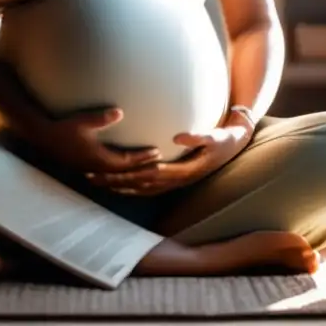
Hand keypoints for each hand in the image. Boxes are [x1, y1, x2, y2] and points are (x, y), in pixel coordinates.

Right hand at [34, 107, 162, 174]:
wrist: (44, 137)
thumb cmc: (64, 127)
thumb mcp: (83, 121)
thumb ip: (102, 118)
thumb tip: (120, 112)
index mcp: (99, 159)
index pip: (127, 162)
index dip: (143, 158)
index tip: (157, 152)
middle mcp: (97, 168)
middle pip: (125, 173)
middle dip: (142, 168)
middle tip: (159, 163)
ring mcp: (91, 170)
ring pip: (117, 176)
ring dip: (132, 173)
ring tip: (146, 169)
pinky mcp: (86, 168)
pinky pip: (109, 175)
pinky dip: (120, 175)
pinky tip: (123, 172)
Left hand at [87, 119, 253, 196]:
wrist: (234, 146)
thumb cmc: (223, 139)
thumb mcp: (214, 136)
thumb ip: (198, 137)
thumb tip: (179, 136)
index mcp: (183, 171)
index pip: (148, 174)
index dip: (127, 174)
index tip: (107, 171)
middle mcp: (176, 181)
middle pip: (139, 184)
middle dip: (114, 182)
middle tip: (91, 177)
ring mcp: (175, 182)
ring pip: (141, 189)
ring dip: (118, 187)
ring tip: (96, 183)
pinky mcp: (173, 179)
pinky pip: (147, 187)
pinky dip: (130, 187)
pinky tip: (116, 184)